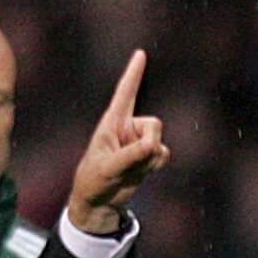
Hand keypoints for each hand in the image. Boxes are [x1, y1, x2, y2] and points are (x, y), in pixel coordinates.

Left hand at [68, 50, 170, 233]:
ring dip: (149, 159)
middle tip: (133, 159)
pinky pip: (163, 155)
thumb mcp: (108, 168)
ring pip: (159, 141)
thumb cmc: (94, 181)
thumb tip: (153, 144)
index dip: (134, 74)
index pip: (125, 93)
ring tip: (130, 169)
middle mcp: (128, 128)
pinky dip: (154, 165)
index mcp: (112, 123)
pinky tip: (139, 173)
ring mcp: (139, 142)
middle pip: (154, 124)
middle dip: (149, 142)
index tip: (140, 53)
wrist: (99, 204)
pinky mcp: (147, 156)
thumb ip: (131, 155)